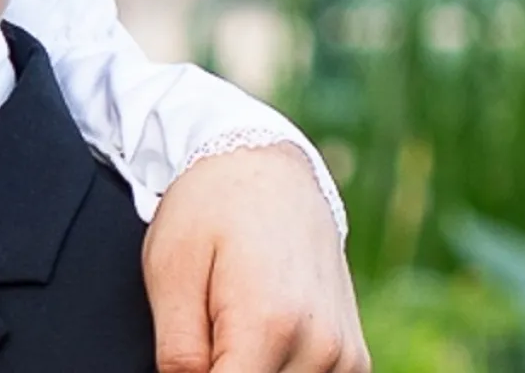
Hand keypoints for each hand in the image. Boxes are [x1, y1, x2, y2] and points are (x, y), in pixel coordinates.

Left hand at [141, 144, 366, 372]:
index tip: (188, 357)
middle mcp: (320, 346)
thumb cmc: (211, 211)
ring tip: (231, 331)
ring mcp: (344, 354)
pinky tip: (261, 342)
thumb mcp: (170, 272)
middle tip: (206, 334)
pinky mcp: (354, 357)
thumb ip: (178, 353)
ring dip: (254, 372)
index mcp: (271, 325)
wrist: (268, 170)